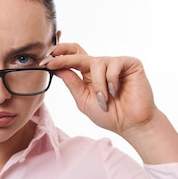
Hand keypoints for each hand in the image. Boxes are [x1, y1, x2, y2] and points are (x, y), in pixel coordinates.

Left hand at [40, 42, 177, 162]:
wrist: (132, 124)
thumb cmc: (109, 115)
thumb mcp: (84, 100)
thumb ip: (72, 83)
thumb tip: (56, 68)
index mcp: (88, 74)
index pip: (73, 57)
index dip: (60, 55)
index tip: (45, 60)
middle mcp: (101, 66)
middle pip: (79, 54)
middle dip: (64, 58)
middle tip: (52, 60)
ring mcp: (115, 63)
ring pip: (96, 63)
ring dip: (98, 84)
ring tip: (105, 100)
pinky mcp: (130, 63)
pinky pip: (114, 65)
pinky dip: (112, 80)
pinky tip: (116, 91)